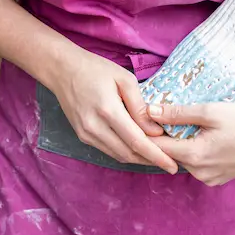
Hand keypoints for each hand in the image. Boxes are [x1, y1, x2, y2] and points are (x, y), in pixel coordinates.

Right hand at [47, 48, 176, 172]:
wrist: (61, 69)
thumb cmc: (95, 69)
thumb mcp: (123, 78)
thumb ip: (140, 106)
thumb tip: (155, 131)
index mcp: (108, 110)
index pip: (137, 142)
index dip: (157, 156)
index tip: (173, 166)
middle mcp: (95, 127)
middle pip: (129, 154)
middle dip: (151, 161)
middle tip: (171, 162)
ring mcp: (86, 134)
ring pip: (118, 156)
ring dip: (139, 159)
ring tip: (157, 157)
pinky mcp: (82, 136)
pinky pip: (108, 150)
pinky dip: (125, 152)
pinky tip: (137, 148)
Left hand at [151, 101, 234, 185]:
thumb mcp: (210, 111)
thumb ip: (178, 113)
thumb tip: (149, 111)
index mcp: (195, 156)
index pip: (157, 147)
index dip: (146, 132)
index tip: (138, 117)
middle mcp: (200, 173)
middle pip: (169, 154)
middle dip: (161, 137)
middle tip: (158, 116)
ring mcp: (210, 178)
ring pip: (182, 159)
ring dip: (178, 144)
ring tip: (177, 123)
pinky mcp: (218, 178)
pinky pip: (196, 165)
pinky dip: (192, 151)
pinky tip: (197, 136)